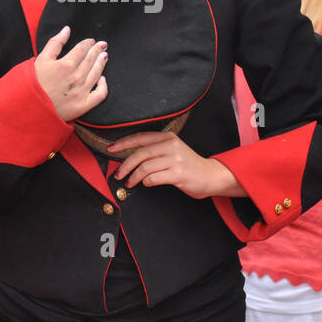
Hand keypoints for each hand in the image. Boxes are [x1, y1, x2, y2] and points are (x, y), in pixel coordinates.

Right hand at [34, 26, 107, 120]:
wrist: (31, 108)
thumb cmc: (34, 83)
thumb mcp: (41, 59)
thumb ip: (55, 43)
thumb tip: (67, 30)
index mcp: (66, 64)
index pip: (82, 49)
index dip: (88, 43)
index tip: (91, 41)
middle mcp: (77, 77)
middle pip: (91, 59)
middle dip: (98, 50)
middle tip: (102, 45)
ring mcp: (82, 91)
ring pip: (97, 73)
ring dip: (101, 63)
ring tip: (104, 56)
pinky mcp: (84, 105)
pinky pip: (100, 94)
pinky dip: (103, 85)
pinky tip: (102, 79)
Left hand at [107, 132, 243, 199]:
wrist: (210, 176)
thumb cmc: (188, 165)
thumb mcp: (172, 151)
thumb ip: (154, 150)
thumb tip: (129, 156)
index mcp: (167, 137)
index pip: (140, 137)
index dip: (123, 143)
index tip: (111, 149)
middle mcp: (171, 146)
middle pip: (140, 154)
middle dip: (125, 165)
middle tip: (118, 174)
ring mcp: (175, 159)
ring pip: (145, 167)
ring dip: (133, 177)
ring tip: (129, 183)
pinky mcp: (178, 174)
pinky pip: (154, 178)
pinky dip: (146, 182)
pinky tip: (146, 184)